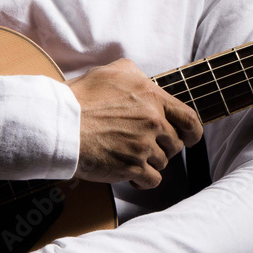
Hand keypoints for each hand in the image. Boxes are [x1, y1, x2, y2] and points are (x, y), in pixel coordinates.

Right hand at [67, 58, 202, 188]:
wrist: (60, 125)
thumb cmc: (80, 98)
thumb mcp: (112, 72)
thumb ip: (135, 75)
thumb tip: (145, 81)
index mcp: (152, 97)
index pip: (189, 118)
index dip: (193, 132)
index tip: (190, 138)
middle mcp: (153, 121)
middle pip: (175, 144)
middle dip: (163, 147)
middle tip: (143, 146)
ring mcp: (143, 145)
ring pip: (163, 162)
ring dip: (148, 162)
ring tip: (128, 156)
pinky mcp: (132, 167)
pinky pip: (152, 180)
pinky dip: (143, 180)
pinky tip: (130, 175)